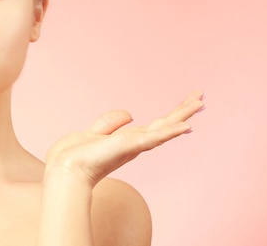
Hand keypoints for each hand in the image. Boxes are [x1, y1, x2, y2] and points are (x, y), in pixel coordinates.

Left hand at [44, 91, 205, 186]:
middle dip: (183, 111)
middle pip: (165, 125)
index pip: (154, 126)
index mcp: (127, 140)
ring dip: (183, 115)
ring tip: (200, 103)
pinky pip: (154, 137)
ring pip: (164, 128)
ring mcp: (134, 145)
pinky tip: (186, 125)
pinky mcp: (130, 146)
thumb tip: (129, 114)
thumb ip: (110, 123)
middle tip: (201, 97)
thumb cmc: (74, 157)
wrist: (65, 170)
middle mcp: (135, 143)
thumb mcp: (92, 132)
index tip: (186, 104)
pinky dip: (171, 131)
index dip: (170, 116)